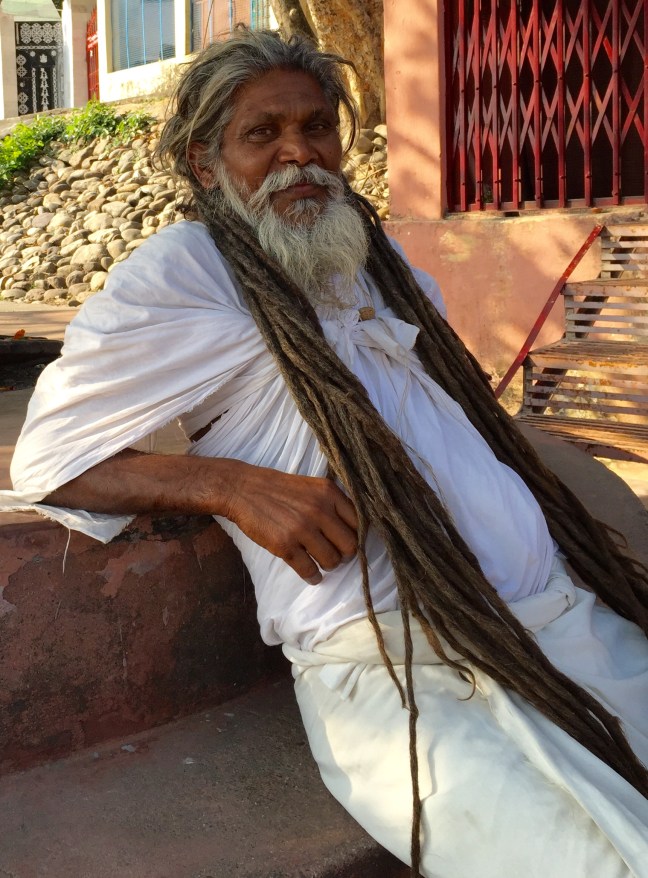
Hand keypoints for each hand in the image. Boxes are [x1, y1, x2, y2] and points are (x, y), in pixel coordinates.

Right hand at [224, 463, 357, 583]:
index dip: (356, 535)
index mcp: (329, 493)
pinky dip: (313, 577)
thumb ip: (332, 502)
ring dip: (329, 565)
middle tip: (337, 555)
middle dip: (345, 554)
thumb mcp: (312, 486)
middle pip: (350, 545)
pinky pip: (309, 570)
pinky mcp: (285, 545)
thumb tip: (353, 528)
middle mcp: (319, 510)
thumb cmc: (278, 489)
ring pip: (332, 560)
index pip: (359, 523)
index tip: (349, 541)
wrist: (243, 489)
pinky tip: (312, 575)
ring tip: (322, 563)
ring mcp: (302, 529)